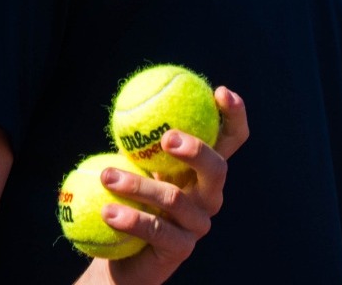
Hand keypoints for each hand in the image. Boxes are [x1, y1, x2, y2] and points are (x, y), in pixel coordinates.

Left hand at [73, 87, 249, 284]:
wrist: (122, 250)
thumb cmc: (132, 196)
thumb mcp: (137, 161)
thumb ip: (140, 137)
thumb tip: (127, 100)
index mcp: (203, 168)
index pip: (231, 138)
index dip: (234, 115)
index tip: (219, 92)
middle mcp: (209, 194)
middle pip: (218, 168)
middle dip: (197, 150)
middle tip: (167, 138)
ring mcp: (198, 223)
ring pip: (175, 199)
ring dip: (138, 185)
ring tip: (107, 176)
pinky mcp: (181, 248)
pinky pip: (157, 230)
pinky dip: (131, 219)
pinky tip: (108, 211)